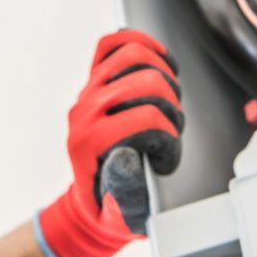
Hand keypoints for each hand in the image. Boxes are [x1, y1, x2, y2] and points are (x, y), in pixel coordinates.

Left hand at [35, 29, 183, 256]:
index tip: (165, 158)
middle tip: (170, 129)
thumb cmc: (111, 206)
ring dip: (163, 75)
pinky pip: (113, 44)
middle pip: (147, 82)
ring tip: (168, 99)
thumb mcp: (121, 214)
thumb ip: (126, 191)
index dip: (168, 138)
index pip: (146, 119)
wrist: (91, 198)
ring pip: (134, 56)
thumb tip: (129, 154)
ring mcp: (88, 90)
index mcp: (89, 143)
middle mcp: (85, 111)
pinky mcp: (95, 78)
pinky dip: (140, 43)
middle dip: (171, 105)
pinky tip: (159, 59)